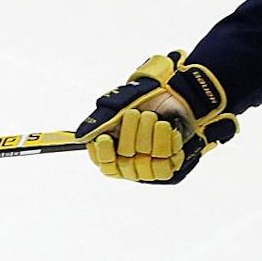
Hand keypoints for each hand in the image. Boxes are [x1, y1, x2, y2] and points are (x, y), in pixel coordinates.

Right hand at [76, 52, 237, 182]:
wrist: (181, 93)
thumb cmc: (149, 98)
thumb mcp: (120, 103)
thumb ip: (99, 120)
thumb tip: (80, 136)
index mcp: (116, 150)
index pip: (105, 165)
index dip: (104, 154)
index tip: (105, 138)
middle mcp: (132, 163)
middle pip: (124, 162)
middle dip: (130, 134)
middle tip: (137, 114)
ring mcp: (152, 167)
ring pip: (144, 164)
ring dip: (149, 136)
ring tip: (155, 118)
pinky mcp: (171, 166)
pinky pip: (164, 165)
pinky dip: (165, 143)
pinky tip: (167, 128)